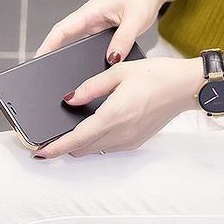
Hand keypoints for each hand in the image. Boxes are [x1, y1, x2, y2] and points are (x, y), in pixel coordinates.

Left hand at [33, 55, 199, 158]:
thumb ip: (91, 86)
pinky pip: (110, 147)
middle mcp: (120, 133)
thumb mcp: (120, 71)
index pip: (75, 139)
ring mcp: (129, 140)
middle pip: (82, 149)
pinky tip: (98, 126)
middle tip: (51, 136)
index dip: (54, 148)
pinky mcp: (137, 141)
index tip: (38, 152)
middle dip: (64, 146)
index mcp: (113, 115)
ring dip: (81, 144)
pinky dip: (98, 141)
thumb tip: (69, 99)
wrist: (185, 87)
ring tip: (73, 129)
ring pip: (95, 150)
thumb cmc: (157, 75)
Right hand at [34, 0, 180, 64]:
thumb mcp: (135, 18)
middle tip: (48, 75)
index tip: (37, 60)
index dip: (48, 45)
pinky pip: (94, 46)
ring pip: (80, 44)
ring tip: (67, 78)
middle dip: (55, 56)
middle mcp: (91, 18)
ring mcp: (98, 25)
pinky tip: (93, 69)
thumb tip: (112, 59)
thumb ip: (124, 39)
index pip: (62, 29)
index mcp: (91, 11)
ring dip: (73, 57)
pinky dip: (91, 56)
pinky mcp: (107, 31)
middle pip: (66, 39)